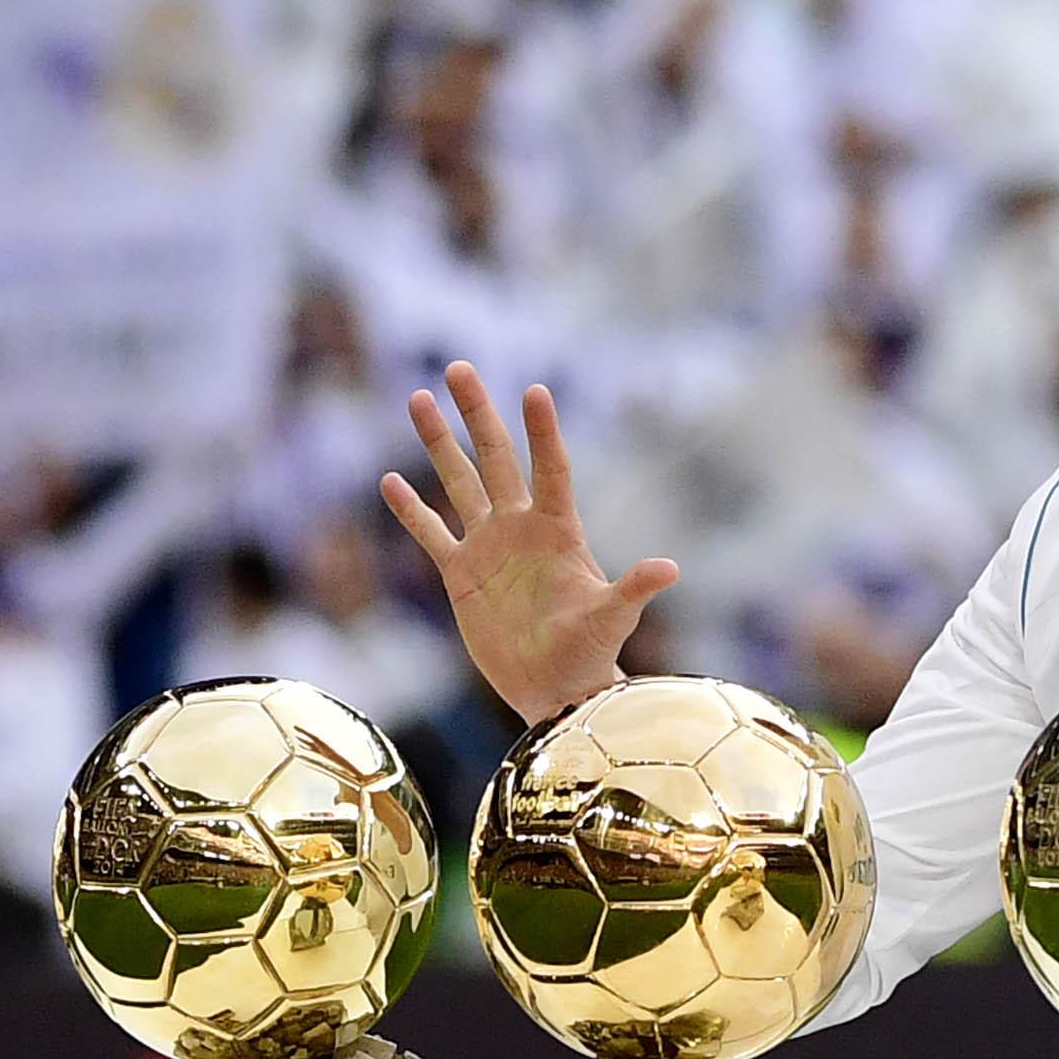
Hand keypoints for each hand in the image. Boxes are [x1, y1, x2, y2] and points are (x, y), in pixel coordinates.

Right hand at [381, 362, 678, 723]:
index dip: (543, 432)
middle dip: (477, 413)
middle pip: (495, 458)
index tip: (535, 391)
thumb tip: (670, 569)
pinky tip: (389, 480)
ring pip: (458, 483)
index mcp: (558, 530)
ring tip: (418, 399)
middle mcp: (521, 528)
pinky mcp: (461, 575)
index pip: (550, 469)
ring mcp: (489, 547)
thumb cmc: (590, 654)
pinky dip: (411, 509)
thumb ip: (633, 590)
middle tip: (459, 368)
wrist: (557, 690)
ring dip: (438, 443)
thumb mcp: (612, 619)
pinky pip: (431, 534)